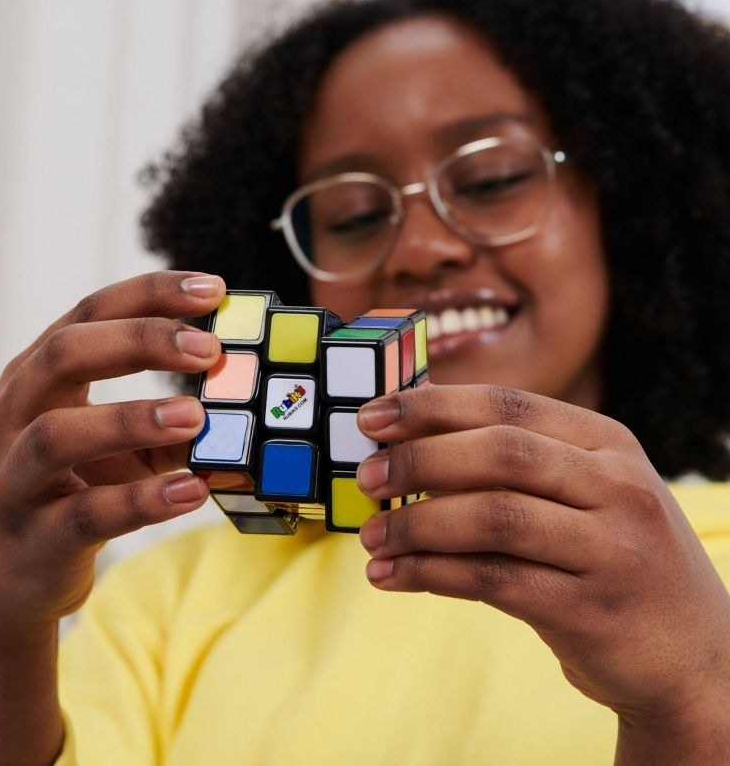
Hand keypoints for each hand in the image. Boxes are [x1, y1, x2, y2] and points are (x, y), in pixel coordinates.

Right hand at [0, 270, 223, 631]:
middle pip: (66, 353)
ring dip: (132, 418)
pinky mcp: (33, 537)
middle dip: (141, 342)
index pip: (92, 313)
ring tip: (195, 417)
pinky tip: (191, 490)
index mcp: (38, 377)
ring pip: (57, 434)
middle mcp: (14, 415)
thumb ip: (172, 422)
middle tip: (208, 349)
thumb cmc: (66, 491)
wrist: (2, 582)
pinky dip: (143, 500)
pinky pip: (87, 514)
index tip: (211, 290)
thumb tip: (247, 405)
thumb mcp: (117, 447)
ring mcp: (14, 477)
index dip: (151, 295)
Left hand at [356, 384, 729, 760]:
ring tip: (371, 537)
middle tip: (366, 477)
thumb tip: (412, 440)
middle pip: (500, 453)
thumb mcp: (588, 493)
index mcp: (608, 442)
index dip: (432, 406)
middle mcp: (616, 486)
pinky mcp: (592, 610)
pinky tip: (393, 576)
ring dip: (416, 524)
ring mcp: (611, 548)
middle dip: (419, 460)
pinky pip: (493, 581)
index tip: (373, 416)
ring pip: (493, 518)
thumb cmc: (615, 558)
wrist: (694, 656)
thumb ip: (516, 464)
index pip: (507, 406)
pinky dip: (431, 574)